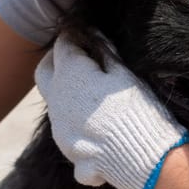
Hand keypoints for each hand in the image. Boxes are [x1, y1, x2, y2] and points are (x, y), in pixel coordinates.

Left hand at [34, 34, 188, 188]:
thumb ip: (106, 52)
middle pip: (44, 71)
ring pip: (52, 100)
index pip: (63, 45)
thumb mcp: (125, 75)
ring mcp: (59, 127)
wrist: (144, 156)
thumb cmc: (138, 108)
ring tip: (87, 86)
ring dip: (63, 88)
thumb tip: (94, 34)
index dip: (74, 35)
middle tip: (74, 53)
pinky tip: (93, 119)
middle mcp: (57, 100)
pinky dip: (73, 117)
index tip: (84, 32)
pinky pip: (65, 127)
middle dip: (55, 58)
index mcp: (71, 76)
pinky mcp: (67, 148)